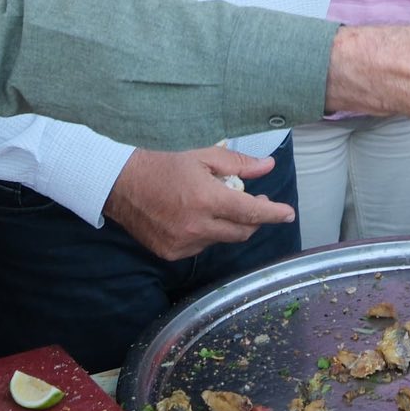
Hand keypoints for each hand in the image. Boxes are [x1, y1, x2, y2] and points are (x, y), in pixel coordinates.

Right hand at [103, 147, 293, 261]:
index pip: (251, 212)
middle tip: (256, 202)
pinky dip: (207, 234)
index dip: (273, 214)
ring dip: (228, 225)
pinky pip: (201, 247)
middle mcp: (197, 226)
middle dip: (255, 220)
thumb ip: (238, 164)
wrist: (121, 184)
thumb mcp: (202, 156)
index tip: (288, 214)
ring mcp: (184, 243)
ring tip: (218, 204)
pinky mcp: (172, 254)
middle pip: (242, 232)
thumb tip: (268, 166)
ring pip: (222, 240)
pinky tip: (197, 217)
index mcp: (207, 199)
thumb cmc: (163, 164)